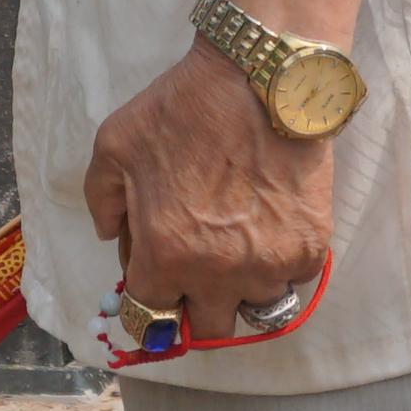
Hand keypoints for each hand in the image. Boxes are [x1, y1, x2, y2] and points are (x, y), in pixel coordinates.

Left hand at [81, 49, 335, 343]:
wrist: (259, 78)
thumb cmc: (181, 108)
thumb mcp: (114, 146)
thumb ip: (101, 200)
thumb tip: (110, 236)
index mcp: (164, 255)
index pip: (148, 317)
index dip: (147, 303)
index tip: (154, 289)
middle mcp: (217, 274)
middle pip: (207, 332)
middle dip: (197, 309)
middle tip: (198, 277)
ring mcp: (269, 265)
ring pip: (256, 312)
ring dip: (244, 290)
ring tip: (240, 253)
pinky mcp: (309, 248)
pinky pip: (293, 281)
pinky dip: (281, 266)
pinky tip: (271, 232)